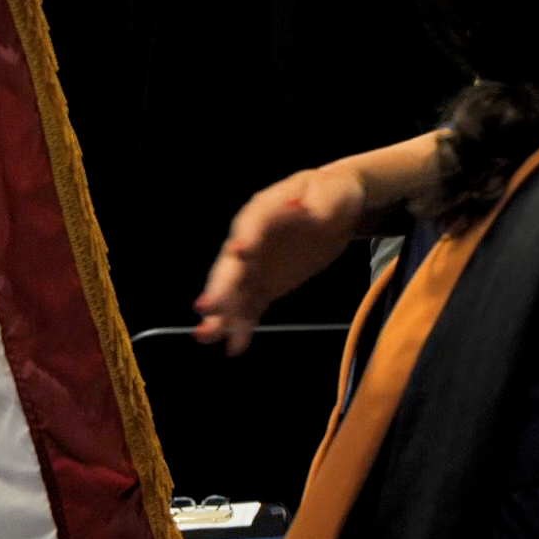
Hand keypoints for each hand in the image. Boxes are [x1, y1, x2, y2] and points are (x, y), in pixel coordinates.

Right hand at [193, 167, 365, 354]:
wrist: (332, 211)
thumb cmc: (331, 194)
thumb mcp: (331, 193)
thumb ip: (319, 203)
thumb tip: (308, 211)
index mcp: (265, 210)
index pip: (252, 224)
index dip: (247, 237)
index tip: (241, 252)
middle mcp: (251, 240)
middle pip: (233, 264)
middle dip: (221, 286)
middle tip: (207, 306)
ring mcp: (255, 265)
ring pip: (234, 291)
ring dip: (221, 314)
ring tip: (207, 336)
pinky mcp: (265, 284)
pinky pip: (251, 306)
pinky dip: (243, 325)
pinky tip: (235, 346)